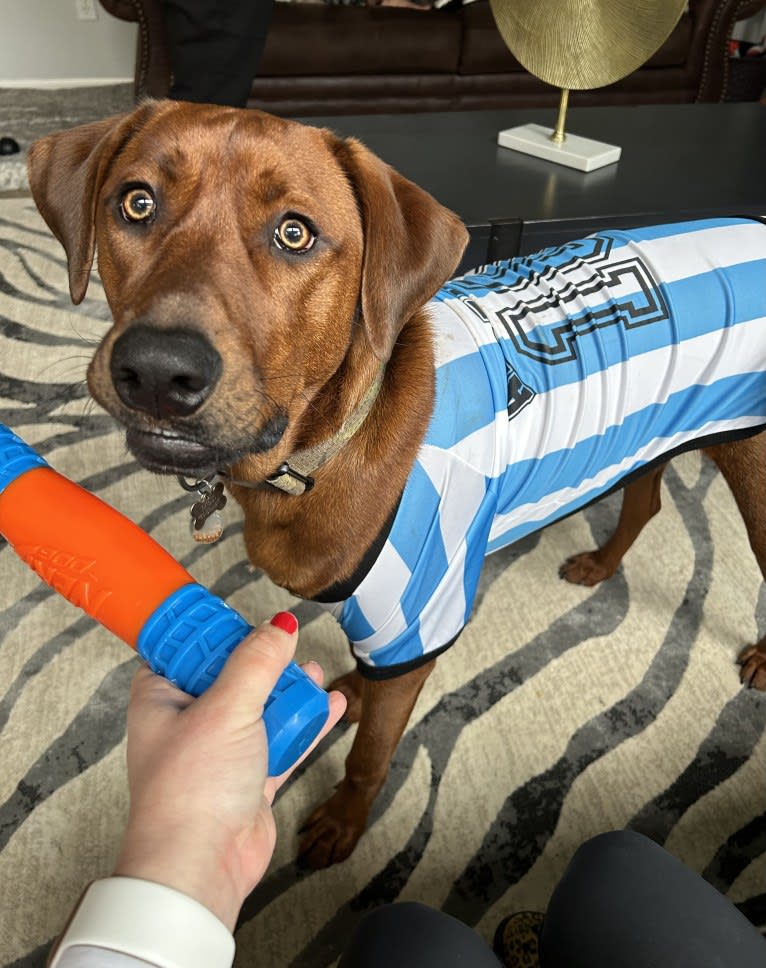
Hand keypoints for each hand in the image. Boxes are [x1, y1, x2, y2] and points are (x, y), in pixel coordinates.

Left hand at [114, 613, 345, 929]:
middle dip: (264, 662)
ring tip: (314, 673)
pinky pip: (281, 742)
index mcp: (161, 699)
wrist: (201, 868)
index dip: (215, 633)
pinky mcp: (248, 780)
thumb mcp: (228, 707)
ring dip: (289, 692)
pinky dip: (304, 725)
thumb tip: (281, 624)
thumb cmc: (192, 790)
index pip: (186, 650)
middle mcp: (187, 723)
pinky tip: (329, 706)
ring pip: (259, 709)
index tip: (246, 617)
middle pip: (231, 677)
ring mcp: (219, 753)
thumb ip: (258, 661)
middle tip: (288, 645)